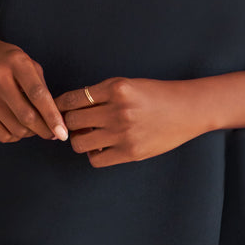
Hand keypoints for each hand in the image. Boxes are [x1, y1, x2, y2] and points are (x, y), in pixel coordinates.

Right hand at [0, 20, 67, 144]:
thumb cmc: (2, 58)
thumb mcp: (24, 60)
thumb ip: (40, 84)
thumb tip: (54, 115)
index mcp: (16, 62)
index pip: (38, 94)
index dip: (52, 116)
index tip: (63, 132)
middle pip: (27, 116)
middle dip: (44, 130)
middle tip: (53, 133)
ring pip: (16, 129)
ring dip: (30, 133)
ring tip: (34, 126)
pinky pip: (1, 134)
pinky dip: (15, 136)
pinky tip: (18, 127)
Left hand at [53, 78, 204, 167]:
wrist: (187, 109)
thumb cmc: (156, 95)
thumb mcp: (128, 85)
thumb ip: (102, 95)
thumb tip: (71, 109)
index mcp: (116, 88)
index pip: (73, 98)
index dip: (60, 105)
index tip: (58, 109)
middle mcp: (118, 110)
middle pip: (72, 120)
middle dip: (69, 122)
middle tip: (75, 124)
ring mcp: (124, 133)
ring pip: (79, 142)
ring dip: (79, 139)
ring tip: (88, 136)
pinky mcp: (130, 152)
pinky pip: (96, 159)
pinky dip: (94, 154)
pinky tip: (102, 148)